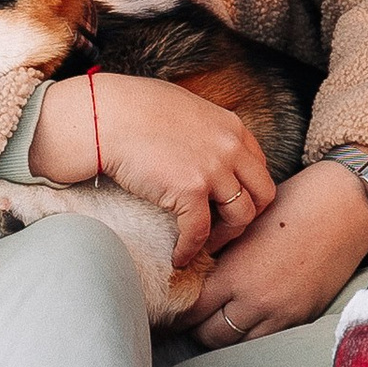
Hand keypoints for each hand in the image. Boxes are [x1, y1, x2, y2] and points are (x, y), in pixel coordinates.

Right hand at [31, 70, 277, 270]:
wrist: (105, 116)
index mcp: (231, 127)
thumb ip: (204, 132)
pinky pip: (200, 232)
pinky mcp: (190, 190)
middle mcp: (230, 147)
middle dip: (247, 216)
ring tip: (203, 246)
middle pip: (262, 193)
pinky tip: (178, 257)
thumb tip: (200, 151)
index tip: (228, 205)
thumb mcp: (185, 110)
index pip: (258, 167)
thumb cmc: (132, 110)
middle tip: (223, 230)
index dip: (247, 191)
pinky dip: (190, 250)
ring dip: (224, 237)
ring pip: (241, 216)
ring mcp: (214, 169)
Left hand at [181, 159, 367, 348]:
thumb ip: (217, 254)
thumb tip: (189, 270)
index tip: (172, 312)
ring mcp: (282, 314)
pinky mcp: (304, 317)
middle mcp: (256, 302)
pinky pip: (268, 338)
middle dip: (199, 328)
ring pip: (239, 344)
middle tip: (194, 318)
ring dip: (227, 334)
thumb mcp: (244, 226)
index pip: (192, 312)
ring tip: (221, 320)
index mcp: (235, 275)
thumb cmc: (293, 205)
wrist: (346, 207)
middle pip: (211, 336)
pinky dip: (254, 332)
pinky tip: (250, 317)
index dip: (179, 314)